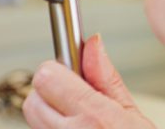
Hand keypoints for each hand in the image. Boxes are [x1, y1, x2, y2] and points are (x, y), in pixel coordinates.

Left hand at [23, 34, 154, 128]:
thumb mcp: (132, 115)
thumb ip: (106, 78)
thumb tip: (92, 45)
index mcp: (93, 118)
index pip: (47, 78)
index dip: (57, 70)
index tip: (69, 70)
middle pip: (33, 99)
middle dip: (50, 92)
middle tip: (73, 97)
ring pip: (32, 119)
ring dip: (49, 114)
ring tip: (77, 120)